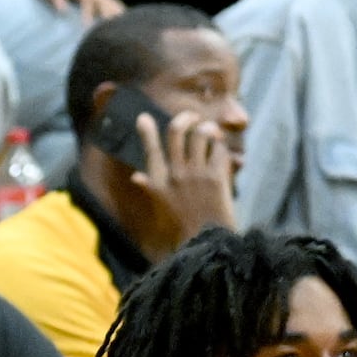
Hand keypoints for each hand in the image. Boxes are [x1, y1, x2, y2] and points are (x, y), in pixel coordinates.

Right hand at [131, 106, 239, 233]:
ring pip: (200, 135)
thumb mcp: (162, 206)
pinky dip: (220, 145)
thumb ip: (150, 187)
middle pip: (176, 132)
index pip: (150, 150)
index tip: (144, 117)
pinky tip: (220, 148)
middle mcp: (175, 174)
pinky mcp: (216, 176)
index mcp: (159, 182)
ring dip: (207, 128)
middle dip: (186, 117)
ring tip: (210, 131)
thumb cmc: (185, 225)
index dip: (146, 131)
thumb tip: (136, 176)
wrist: (208, 240)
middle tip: (192, 116)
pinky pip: (217, 148)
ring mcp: (196, 173)